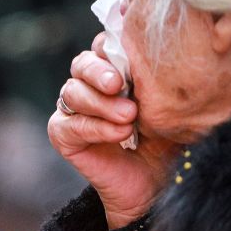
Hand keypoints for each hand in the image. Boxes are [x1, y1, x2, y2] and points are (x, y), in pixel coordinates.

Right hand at [48, 33, 177, 229]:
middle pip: (82, 63)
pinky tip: (120, 133)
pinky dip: (96, 127)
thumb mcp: (167, 104)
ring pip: (73, 92)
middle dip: (99, 71)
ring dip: (102, 103)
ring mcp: (73, 111)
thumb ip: (160, 76)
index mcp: (113, 71)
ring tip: (129, 116)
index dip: (113, 45)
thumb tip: (168, 44)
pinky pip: (70, 124)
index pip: (103, 45)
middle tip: (120, 84)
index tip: (135, 54)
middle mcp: (89, 86)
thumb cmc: (165, 140)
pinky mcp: (63, 136)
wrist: (154, 186)